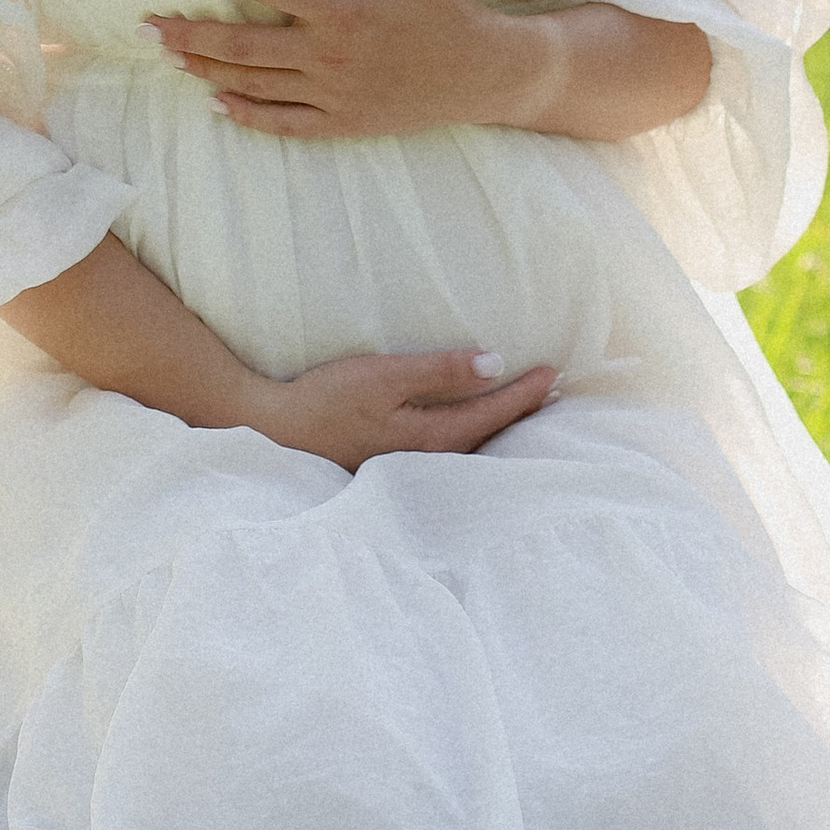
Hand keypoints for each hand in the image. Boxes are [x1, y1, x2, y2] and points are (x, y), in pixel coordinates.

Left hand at [146, 0, 550, 140]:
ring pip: (253, 82)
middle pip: (242, 42)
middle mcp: (329, 53)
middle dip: (189, 31)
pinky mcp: (342, 122)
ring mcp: (333, 93)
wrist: (486, 74)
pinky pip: (283, 122)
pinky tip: (217, 103)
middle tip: (147, 24)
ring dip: (208, 68)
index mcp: (343, 7)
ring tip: (171, 55)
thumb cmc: (451, 9)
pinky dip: (246, 114)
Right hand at [241, 344, 556, 470]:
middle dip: (521, 414)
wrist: (274, 432)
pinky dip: (472, 431)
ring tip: (524, 407)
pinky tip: (470, 424)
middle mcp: (426, 459)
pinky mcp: (392, 462)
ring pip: (469, 445)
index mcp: (429, 437)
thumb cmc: (326, 399)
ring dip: (498, 424)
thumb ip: (439, 371)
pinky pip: (448, 447)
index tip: (554, 373)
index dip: (524, 393)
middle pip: (487, 436)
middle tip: (554, 393)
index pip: (491, 414)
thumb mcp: (384, 376)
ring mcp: (408, 465)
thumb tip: (494, 364)